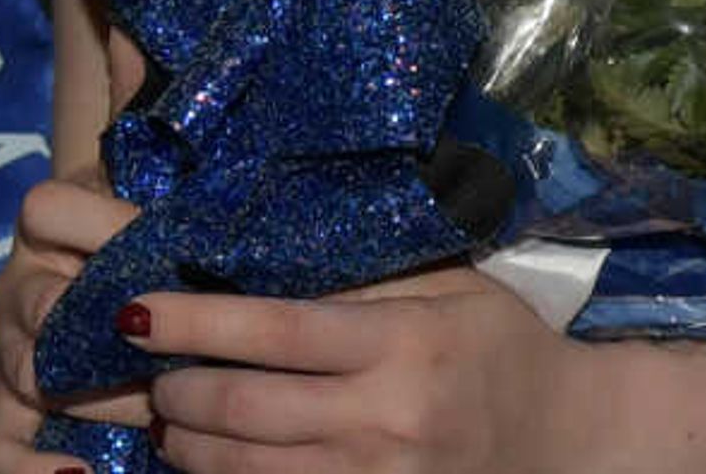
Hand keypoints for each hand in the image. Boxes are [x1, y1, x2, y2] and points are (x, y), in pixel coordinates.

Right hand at [0, 172, 149, 471]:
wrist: (112, 279)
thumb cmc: (142, 239)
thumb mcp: (149, 209)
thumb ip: (170, 213)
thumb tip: (216, 236)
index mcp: (46, 227)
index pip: (48, 209)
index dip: (107, 224)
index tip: (169, 245)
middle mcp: (18, 287)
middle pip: (43, 307)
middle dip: (115, 336)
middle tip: (178, 354)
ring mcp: (10, 350)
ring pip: (28, 375)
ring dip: (100, 399)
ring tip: (155, 414)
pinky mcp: (7, 408)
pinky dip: (31, 469)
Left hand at [124, 266, 578, 473]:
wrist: (573, 439)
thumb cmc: (496, 346)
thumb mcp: (440, 290)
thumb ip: (354, 281)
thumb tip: (243, 254)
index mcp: (400, 345)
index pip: (271, 331)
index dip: (191, 321)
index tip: (133, 310)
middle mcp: (387, 420)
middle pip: (244, 408)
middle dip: (177, 388)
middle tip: (152, 367)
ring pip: (248, 471)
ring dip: (190, 445)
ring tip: (172, 416)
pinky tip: (213, 460)